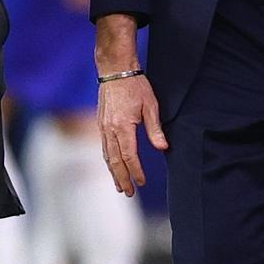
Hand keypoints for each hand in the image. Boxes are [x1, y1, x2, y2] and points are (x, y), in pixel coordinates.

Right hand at [99, 72, 168, 195]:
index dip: (136, 172)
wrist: (115, 70)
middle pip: (115, 161)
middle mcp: (109, 129)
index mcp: (123, 126)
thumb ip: (155, 129)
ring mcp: (102, 127)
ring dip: (113, 172)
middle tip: (128, 193)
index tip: (142, 182)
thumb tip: (163, 148)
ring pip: (107, 156)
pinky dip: (108, 160)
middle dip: (121, 178)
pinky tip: (113, 166)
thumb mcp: (150, 106)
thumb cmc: (135, 85)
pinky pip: (104, 147)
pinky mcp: (101, 123)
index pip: (129, 156)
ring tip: (119, 185)